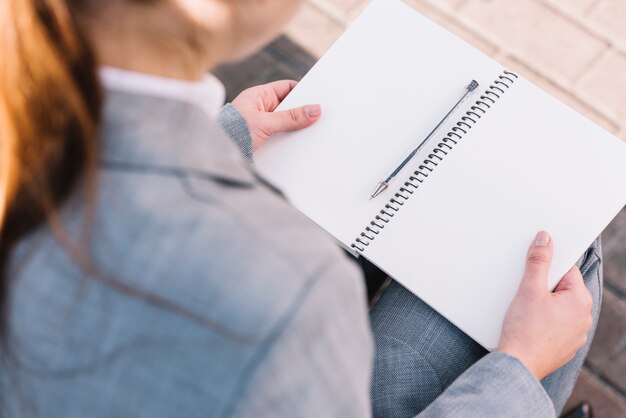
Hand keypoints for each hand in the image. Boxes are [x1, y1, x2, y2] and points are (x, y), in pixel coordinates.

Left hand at [231, 80, 321, 150]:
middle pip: (288, 107)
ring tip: (312, 134)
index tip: (318, 98)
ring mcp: (261, 125)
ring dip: (296, 130)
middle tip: (320, 118)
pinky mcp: (261, 141)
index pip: (286, 88)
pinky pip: (280, 137)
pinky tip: (299, 146)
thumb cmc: (232, 133)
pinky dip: (289, 141)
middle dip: (302, 113)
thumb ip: (290, 117)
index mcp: (258, 96)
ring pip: (285, 124)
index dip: (303, 92)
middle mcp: (260, 109)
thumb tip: (314, 109)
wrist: (215, 156)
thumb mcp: (264, 123)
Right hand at [497, 231, 592, 380]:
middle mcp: (583, 318)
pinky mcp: (563, 347)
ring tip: (523, 311)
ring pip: (557, 308)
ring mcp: (574, 335)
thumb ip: (539, 261)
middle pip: (561, 289)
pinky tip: (526, 325)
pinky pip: (553, 325)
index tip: (533, 268)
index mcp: (580, 301)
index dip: (547, 267)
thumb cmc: (525, 330)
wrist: (517, 365)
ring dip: (541, 305)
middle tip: (524, 292)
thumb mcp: (529, 289)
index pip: (567, 270)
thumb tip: (545, 239)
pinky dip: (541, 322)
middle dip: (542, 287)